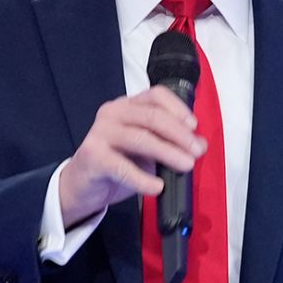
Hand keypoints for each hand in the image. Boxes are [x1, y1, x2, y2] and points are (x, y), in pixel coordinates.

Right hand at [58, 86, 206, 227]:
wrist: (83, 186)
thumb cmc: (116, 164)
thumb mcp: (148, 152)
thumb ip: (171, 144)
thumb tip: (200, 144)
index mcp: (128, 106)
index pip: (156, 95)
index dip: (178, 108)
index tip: (194, 126)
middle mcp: (113, 113)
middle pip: (152, 116)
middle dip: (179, 134)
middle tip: (196, 151)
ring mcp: (100, 133)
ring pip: (140, 138)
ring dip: (167, 152)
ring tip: (185, 165)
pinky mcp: (92, 156)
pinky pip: (122, 167)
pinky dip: (143, 178)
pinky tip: (156, 187)